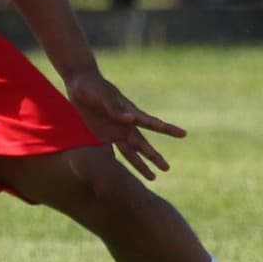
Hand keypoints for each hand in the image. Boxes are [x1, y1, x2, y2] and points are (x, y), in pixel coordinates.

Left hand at [63, 67, 185, 180]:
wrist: (79, 83)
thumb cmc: (93, 87)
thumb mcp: (103, 96)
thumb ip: (115, 109)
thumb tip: (131, 119)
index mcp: (129, 112)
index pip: (151, 122)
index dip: (168, 129)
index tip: (183, 134)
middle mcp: (125, 125)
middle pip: (143, 144)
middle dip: (154, 156)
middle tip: (167, 168)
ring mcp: (114, 131)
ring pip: (130, 152)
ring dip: (141, 165)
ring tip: (153, 178)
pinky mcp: (101, 136)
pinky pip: (111, 152)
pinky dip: (117, 163)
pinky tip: (123, 176)